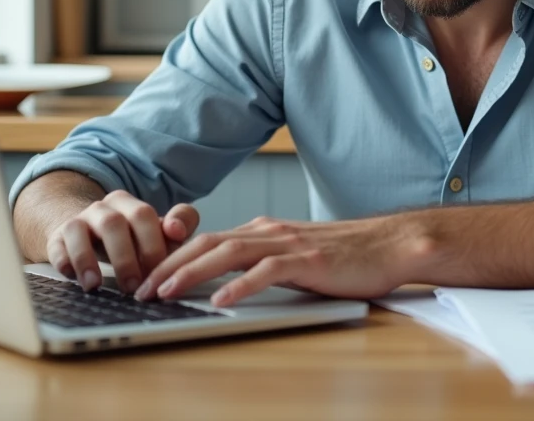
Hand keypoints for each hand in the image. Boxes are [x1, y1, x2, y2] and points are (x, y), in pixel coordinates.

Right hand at [47, 190, 199, 294]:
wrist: (87, 232)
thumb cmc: (131, 238)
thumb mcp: (157, 232)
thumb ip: (179, 225)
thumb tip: (179, 230)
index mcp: (131, 205)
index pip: (144, 215)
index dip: (154, 242)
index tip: (162, 268)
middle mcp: (104, 208)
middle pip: (113, 224)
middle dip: (125, 257)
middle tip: (134, 287)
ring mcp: (78, 221)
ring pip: (79, 230)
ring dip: (87, 259)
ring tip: (96, 286)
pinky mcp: (57, 238)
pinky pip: (56, 245)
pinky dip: (64, 261)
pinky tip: (73, 278)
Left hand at [134, 215, 428, 306]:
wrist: (390, 245)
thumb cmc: (347, 256)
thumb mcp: (296, 255)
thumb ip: (265, 262)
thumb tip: (228, 282)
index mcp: (265, 230)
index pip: (209, 241)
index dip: (175, 258)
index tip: (149, 279)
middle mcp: (271, 232)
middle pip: (209, 244)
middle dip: (171, 265)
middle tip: (142, 289)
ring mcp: (289, 244)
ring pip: (229, 253)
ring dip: (193, 272)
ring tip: (167, 291)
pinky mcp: (309, 261)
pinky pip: (267, 272)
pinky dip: (240, 286)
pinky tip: (221, 301)